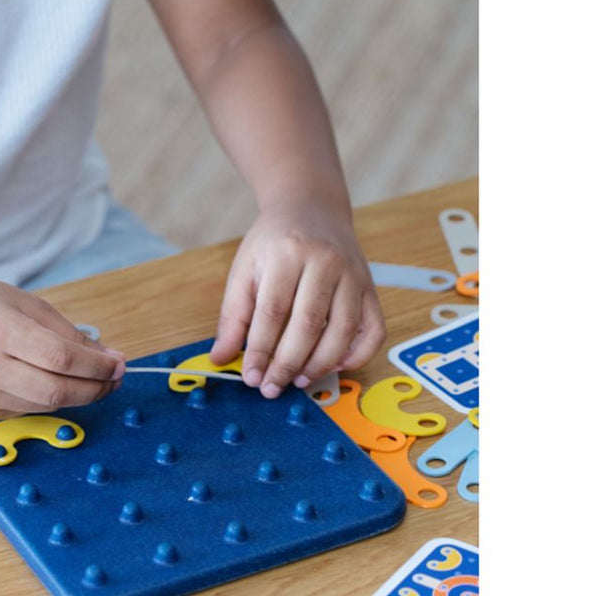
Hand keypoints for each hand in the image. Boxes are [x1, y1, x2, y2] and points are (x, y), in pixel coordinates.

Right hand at [0, 274, 125, 418]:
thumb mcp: (25, 303)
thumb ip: (67, 332)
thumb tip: (108, 358)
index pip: (62, 358)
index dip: (98, 366)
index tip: (119, 363)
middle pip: (57, 390)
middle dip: (95, 388)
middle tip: (114, 379)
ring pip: (46, 405)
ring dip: (78, 396)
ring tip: (94, 380)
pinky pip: (29, 410)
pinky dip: (51, 400)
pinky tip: (56, 383)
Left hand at [209, 208, 385, 395]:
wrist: (311, 208)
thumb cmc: (274, 242)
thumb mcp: (245, 269)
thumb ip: (233, 315)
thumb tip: (221, 358)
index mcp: (288, 253)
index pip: (273, 312)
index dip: (261, 350)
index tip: (250, 377)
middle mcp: (326, 262)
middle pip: (309, 324)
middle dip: (287, 363)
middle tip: (271, 387)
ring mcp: (354, 275)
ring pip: (343, 329)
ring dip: (320, 364)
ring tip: (297, 380)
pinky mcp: (371, 287)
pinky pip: (374, 329)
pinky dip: (357, 355)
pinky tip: (334, 366)